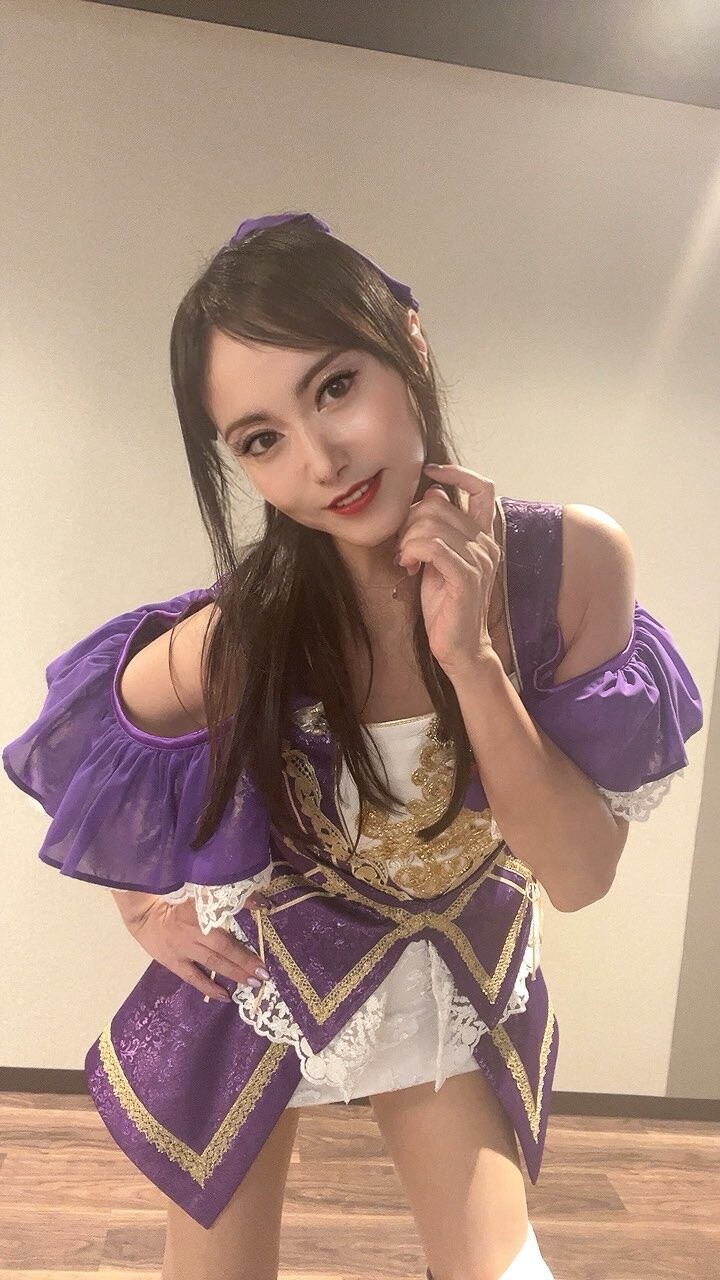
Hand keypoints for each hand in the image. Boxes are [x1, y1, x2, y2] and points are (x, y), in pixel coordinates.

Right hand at [112, 890, 270, 1001]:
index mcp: (200, 909)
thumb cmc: (174, 897)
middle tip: (264, 973)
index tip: (264, 920)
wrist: (142, 911)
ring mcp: (183, 949)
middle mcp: (194, 931)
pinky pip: (193, 978)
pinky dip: (209, 987)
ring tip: (253, 983)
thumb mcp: (198, 890)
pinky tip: (225, 997)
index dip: (247, 917)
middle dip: (245, 960)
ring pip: (213, 963)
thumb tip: (258, 900)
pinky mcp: (173, 962)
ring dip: (234, 973)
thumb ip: (226, 894)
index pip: (228, 913)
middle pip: (224, 947)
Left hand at [395, 464, 500, 679]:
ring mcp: (480, 560)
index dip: (457, 473)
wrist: (459, 646)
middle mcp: (486, 544)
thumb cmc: (445, 603)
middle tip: (403, 545)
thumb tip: (432, 494)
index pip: (482, 487)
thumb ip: (437, 528)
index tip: (431, 471)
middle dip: (410, 521)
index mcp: (483, 536)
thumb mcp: (438, 559)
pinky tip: (408, 564)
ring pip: (432, 524)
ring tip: (406, 558)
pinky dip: (412, 550)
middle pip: (439, 506)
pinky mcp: (467, 577)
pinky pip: (432, 546)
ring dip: (408, 539)